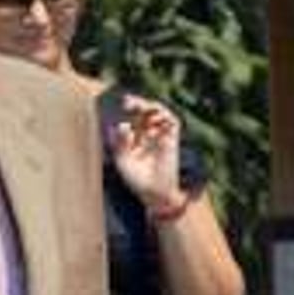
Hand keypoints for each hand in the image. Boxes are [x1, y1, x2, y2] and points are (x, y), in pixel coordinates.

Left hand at [110, 94, 185, 211]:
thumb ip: (121, 143)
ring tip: (141, 107)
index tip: (123, 103)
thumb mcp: (123, 160)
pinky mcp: (172, 140)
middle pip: (144, 111)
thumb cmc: (136, 178)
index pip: (131, 116)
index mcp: (132, 137)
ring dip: (151, 107)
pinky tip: (155, 117)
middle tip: (128, 102)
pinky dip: (165, 116)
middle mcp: (146, 133)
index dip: (128, 108)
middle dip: (137, 103)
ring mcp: (160, 135)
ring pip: (159, 113)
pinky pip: (172, 122)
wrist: (155, 192)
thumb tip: (123, 125)